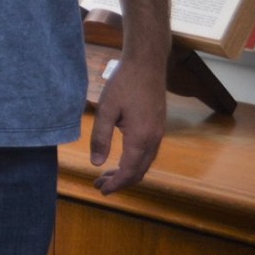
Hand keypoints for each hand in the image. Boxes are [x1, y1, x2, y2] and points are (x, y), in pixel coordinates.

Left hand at [89, 51, 166, 193]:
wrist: (147, 64)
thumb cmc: (124, 83)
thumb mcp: (105, 109)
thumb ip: (100, 137)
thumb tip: (96, 163)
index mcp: (141, 138)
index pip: (130, 171)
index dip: (116, 184)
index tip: (102, 190)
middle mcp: (154, 139)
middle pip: (139, 171)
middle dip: (120, 182)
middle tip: (99, 186)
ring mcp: (158, 133)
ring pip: (145, 163)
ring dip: (127, 172)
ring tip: (106, 175)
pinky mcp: (158, 126)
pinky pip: (148, 153)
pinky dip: (134, 162)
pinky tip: (121, 159)